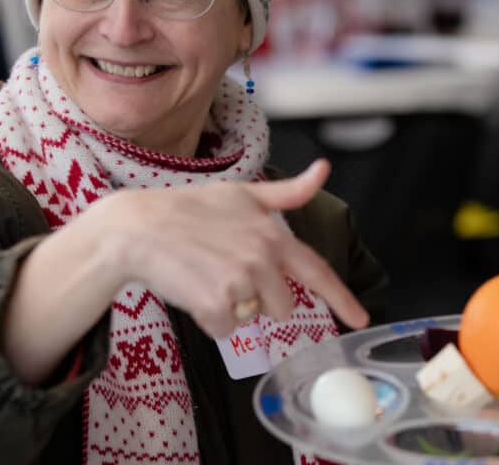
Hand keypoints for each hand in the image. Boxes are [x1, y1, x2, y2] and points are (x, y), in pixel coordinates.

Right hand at [90, 159, 369, 338]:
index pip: (317, 271)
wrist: (138, 228)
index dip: (342, 298)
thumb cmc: (187, 209)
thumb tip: (324, 169)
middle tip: (225, 272)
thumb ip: (287, 191)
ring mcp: (241, 282)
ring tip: (205, 277)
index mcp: (272, 234)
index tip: (360, 319)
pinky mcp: (217, 304)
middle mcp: (263, 258)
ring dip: (231, 307)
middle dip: (258, 299)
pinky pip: (224, 330)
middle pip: (281, 306)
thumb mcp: (241, 194)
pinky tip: (192, 291)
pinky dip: (208, 318)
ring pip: (250, 318)